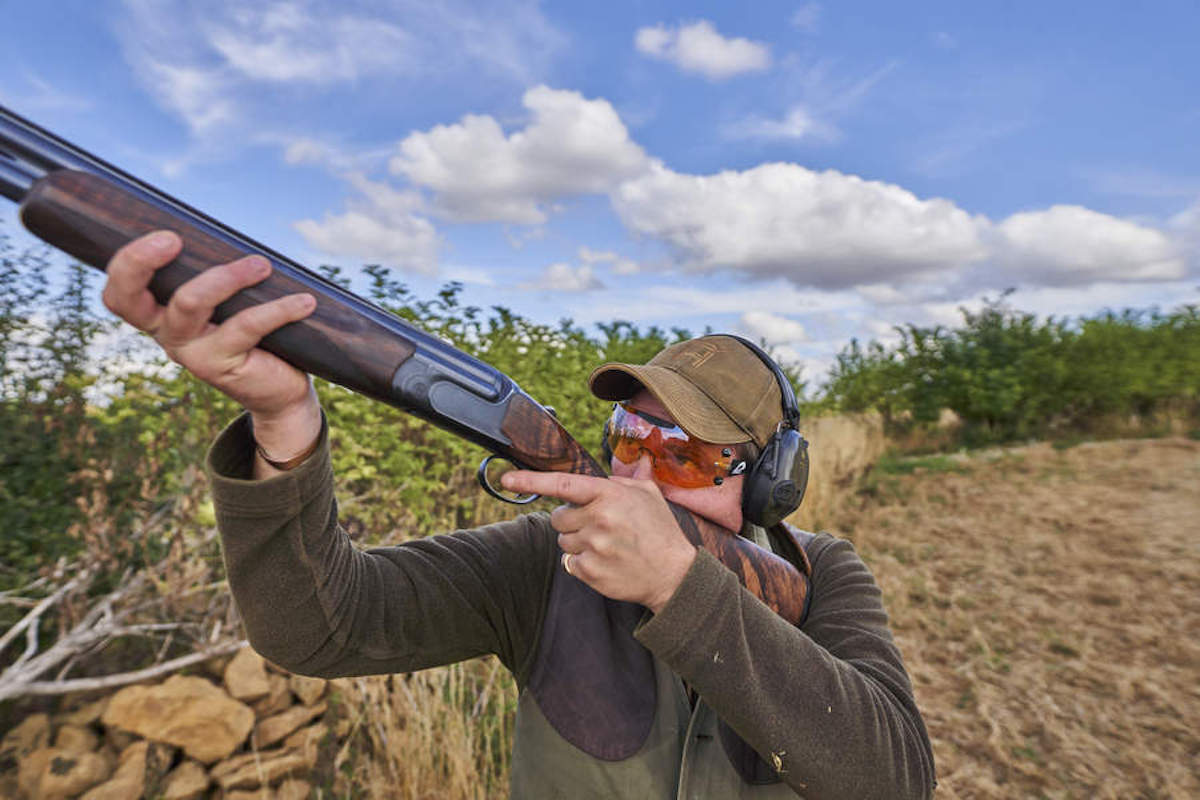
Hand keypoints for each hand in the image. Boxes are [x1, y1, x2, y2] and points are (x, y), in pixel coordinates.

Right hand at [101, 230, 320, 446]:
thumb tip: (235, 234)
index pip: (119, 293)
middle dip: (141, 263)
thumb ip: (220, 275)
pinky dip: (278, 309)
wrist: (281, 389)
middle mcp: (167, 335)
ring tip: (263, 264)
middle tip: (173, 238)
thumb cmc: (255, 333)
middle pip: (130, 301)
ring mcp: (191, 353)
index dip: (128, 263)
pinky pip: (245, 326)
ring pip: (190, 303)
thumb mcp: (231, 302)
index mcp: (160, 315)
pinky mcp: (222, 367)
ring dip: (227, 276)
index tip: (165, 235)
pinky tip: (304, 301)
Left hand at [499, 471, 697, 611]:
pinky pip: (569, 562)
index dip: (531, 481)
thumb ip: (633, 476)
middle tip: (597, 525)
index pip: (562, 484)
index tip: (506, 479)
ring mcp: (594, 547)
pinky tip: (604, 560)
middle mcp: (598, 519)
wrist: (673, 574)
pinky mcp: (590, 571)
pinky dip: (582, 562)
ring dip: (577, 541)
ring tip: (606, 544)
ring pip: (562, 541)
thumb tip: (637, 459)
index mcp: (609, 495)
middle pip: (558, 517)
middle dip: (571, 520)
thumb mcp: (650, 496)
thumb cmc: (660, 531)